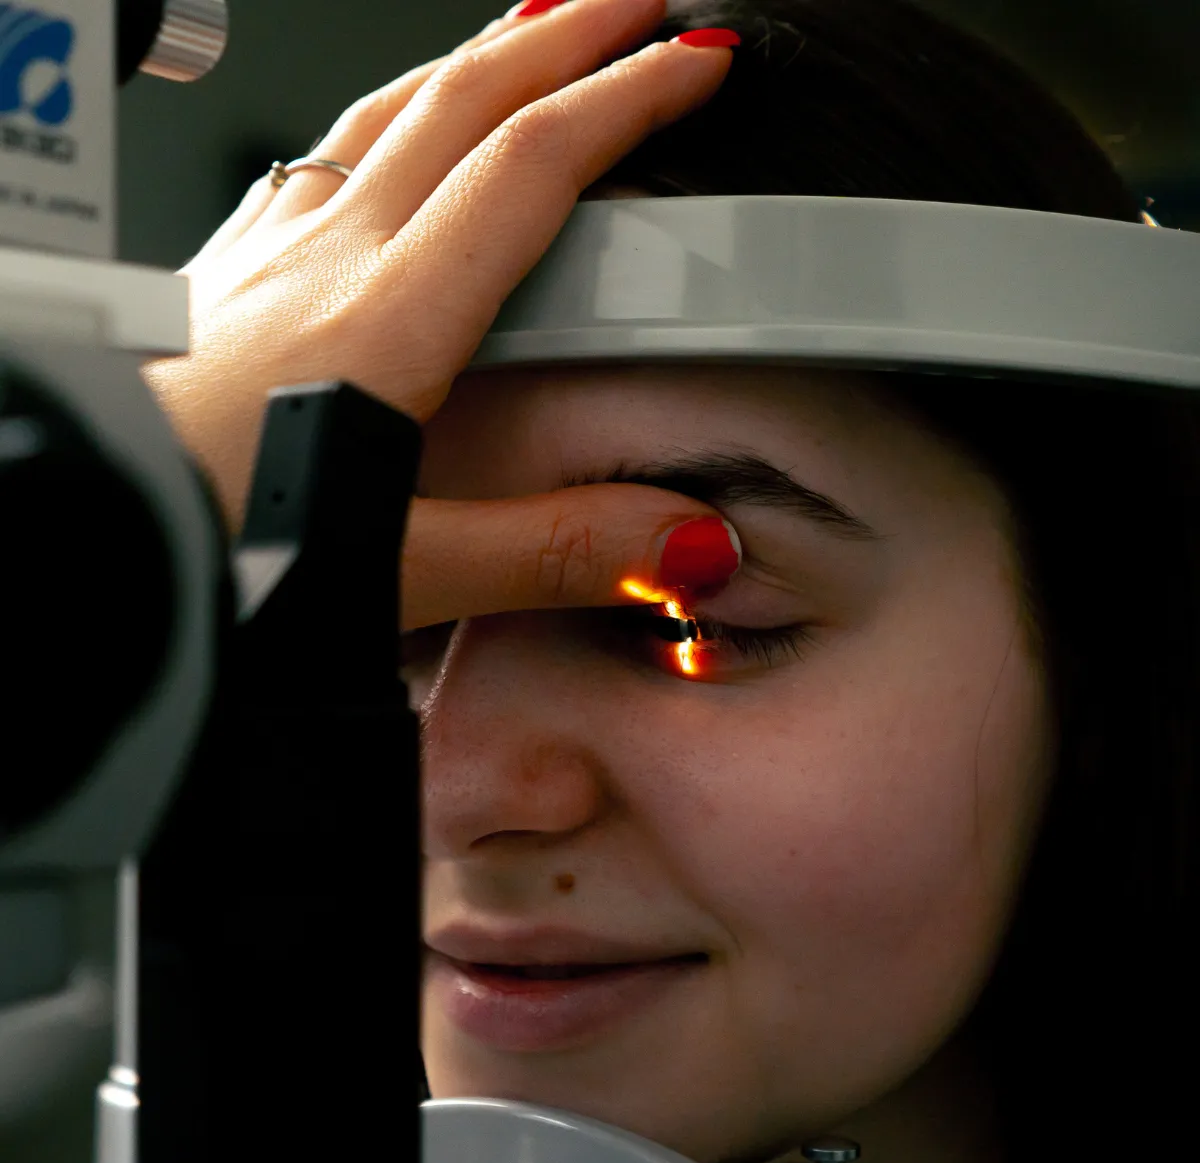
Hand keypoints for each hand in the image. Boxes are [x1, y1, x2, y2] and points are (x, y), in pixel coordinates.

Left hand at [144, 0, 738, 628]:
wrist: (79, 531)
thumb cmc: (205, 549)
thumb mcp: (404, 573)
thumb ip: (553, 552)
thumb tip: (679, 541)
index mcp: (384, 320)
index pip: (531, 167)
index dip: (628, 101)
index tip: (692, 64)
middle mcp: (322, 258)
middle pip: (463, 101)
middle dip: (568, 36)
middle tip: (638, 9)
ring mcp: (261, 253)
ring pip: (386, 108)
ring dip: (477, 57)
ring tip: (536, 33)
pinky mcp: (218, 273)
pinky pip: (319, 152)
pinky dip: (386, 113)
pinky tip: (387, 135)